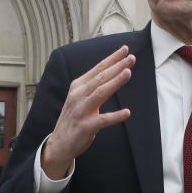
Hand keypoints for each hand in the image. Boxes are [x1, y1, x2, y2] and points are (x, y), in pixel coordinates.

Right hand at [41, 46, 134, 178]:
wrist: (60, 143)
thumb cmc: (74, 118)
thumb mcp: (80, 97)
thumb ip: (93, 86)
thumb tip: (111, 71)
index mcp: (78, 86)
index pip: (98, 69)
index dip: (112, 59)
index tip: (125, 50)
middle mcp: (78, 96)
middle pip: (100, 77)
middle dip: (117, 66)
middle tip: (131, 58)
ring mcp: (81, 111)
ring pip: (100, 93)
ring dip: (115, 82)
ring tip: (128, 73)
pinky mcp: (86, 126)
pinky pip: (102, 120)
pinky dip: (115, 116)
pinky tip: (126, 112)